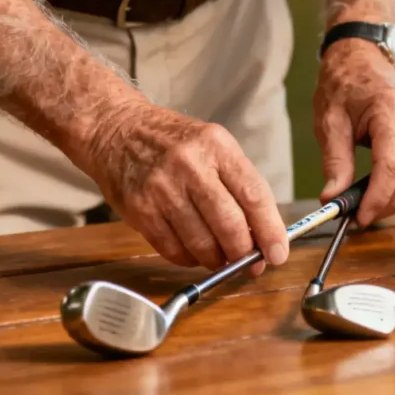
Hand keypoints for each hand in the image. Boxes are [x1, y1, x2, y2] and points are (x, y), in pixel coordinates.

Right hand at [85, 102, 288, 274]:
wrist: (116, 130)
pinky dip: (189, 258)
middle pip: (229, 223)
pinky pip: (173, 249)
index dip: (270, 230)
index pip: (253, 194)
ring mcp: (162, 188)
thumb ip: (238, 184)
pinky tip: (194, 252)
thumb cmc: (174, 142)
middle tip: (251, 264)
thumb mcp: (213, 145)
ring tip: (221, 257)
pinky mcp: (140, 209)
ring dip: (217, 259)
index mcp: (217, 146)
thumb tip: (262, 232)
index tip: (278, 252)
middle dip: (244, 252)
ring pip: (201, 243)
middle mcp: (190, 165)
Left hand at [314, 38, 394, 226]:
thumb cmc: (345, 85)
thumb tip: (332, 199)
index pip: (392, 165)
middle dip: (386, 204)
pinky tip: (384, 189)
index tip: (358, 217)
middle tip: (359, 215)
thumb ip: (334, 162)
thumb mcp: (329, 121)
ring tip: (368, 202)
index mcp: (391, 109)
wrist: (365, 59)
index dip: (377, 197)